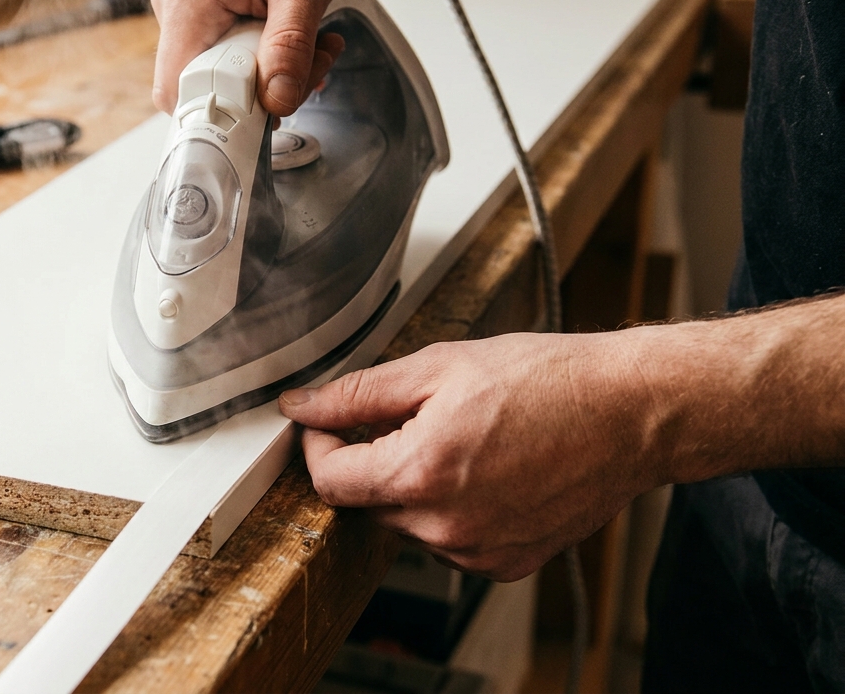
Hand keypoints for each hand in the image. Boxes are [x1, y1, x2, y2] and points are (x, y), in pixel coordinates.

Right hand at [150, 0, 350, 115]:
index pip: (179, 93)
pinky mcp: (201, 6)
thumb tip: (276, 101)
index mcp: (188, 3)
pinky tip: (293, 32)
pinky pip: (225, 48)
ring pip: (221, 70)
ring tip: (313, 41)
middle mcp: (175, 7)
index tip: (272, 108)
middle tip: (311, 66)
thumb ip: (290, 45)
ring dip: (271, 69)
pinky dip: (264, 51)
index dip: (224, 113)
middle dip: (263, 89)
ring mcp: (185, 6)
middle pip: (205, 86)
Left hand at [278, 333, 659, 580]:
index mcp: (420, 474)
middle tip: (411, 416)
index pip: (329, 480)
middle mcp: (445, 527)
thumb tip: (302, 406)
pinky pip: (450, 541)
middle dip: (372, 459)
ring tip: (460, 438)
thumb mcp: (437, 367)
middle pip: (367, 502)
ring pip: (408, 523)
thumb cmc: (545, 381)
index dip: (319, 445)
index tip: (329, 423)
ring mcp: (478, 553)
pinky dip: (451, 510)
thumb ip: (357, 393)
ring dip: (413, 485)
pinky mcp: (507, 564)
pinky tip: (486, 470)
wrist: (629, 413)